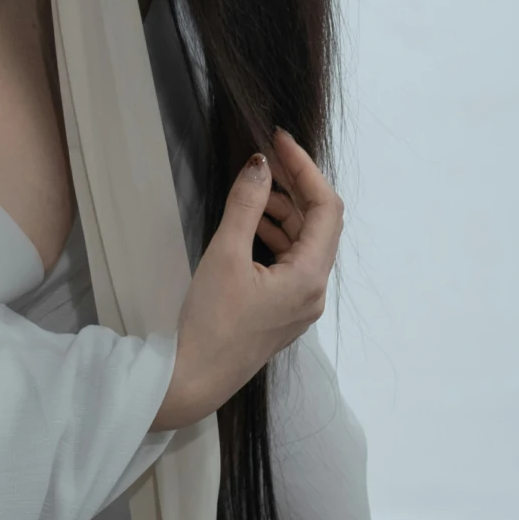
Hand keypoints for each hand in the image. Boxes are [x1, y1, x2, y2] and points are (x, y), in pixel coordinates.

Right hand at [153, 130, 342, 430]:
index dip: (305, 168)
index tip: (278, 141)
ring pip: (303, 243)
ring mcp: (301, 303)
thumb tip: (260, 165)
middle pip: (318, 224)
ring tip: (251, 191)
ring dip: (283, 211)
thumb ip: (246, 205)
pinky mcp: (283, 311)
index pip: (325, 207)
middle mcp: (315, 290)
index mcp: (310, 276)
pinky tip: (250, 225)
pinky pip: (290, 262)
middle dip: (294, 187)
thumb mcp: (225, 255)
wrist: (193, 378)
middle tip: (263, 160)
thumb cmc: (211, 320)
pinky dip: (275, 236)